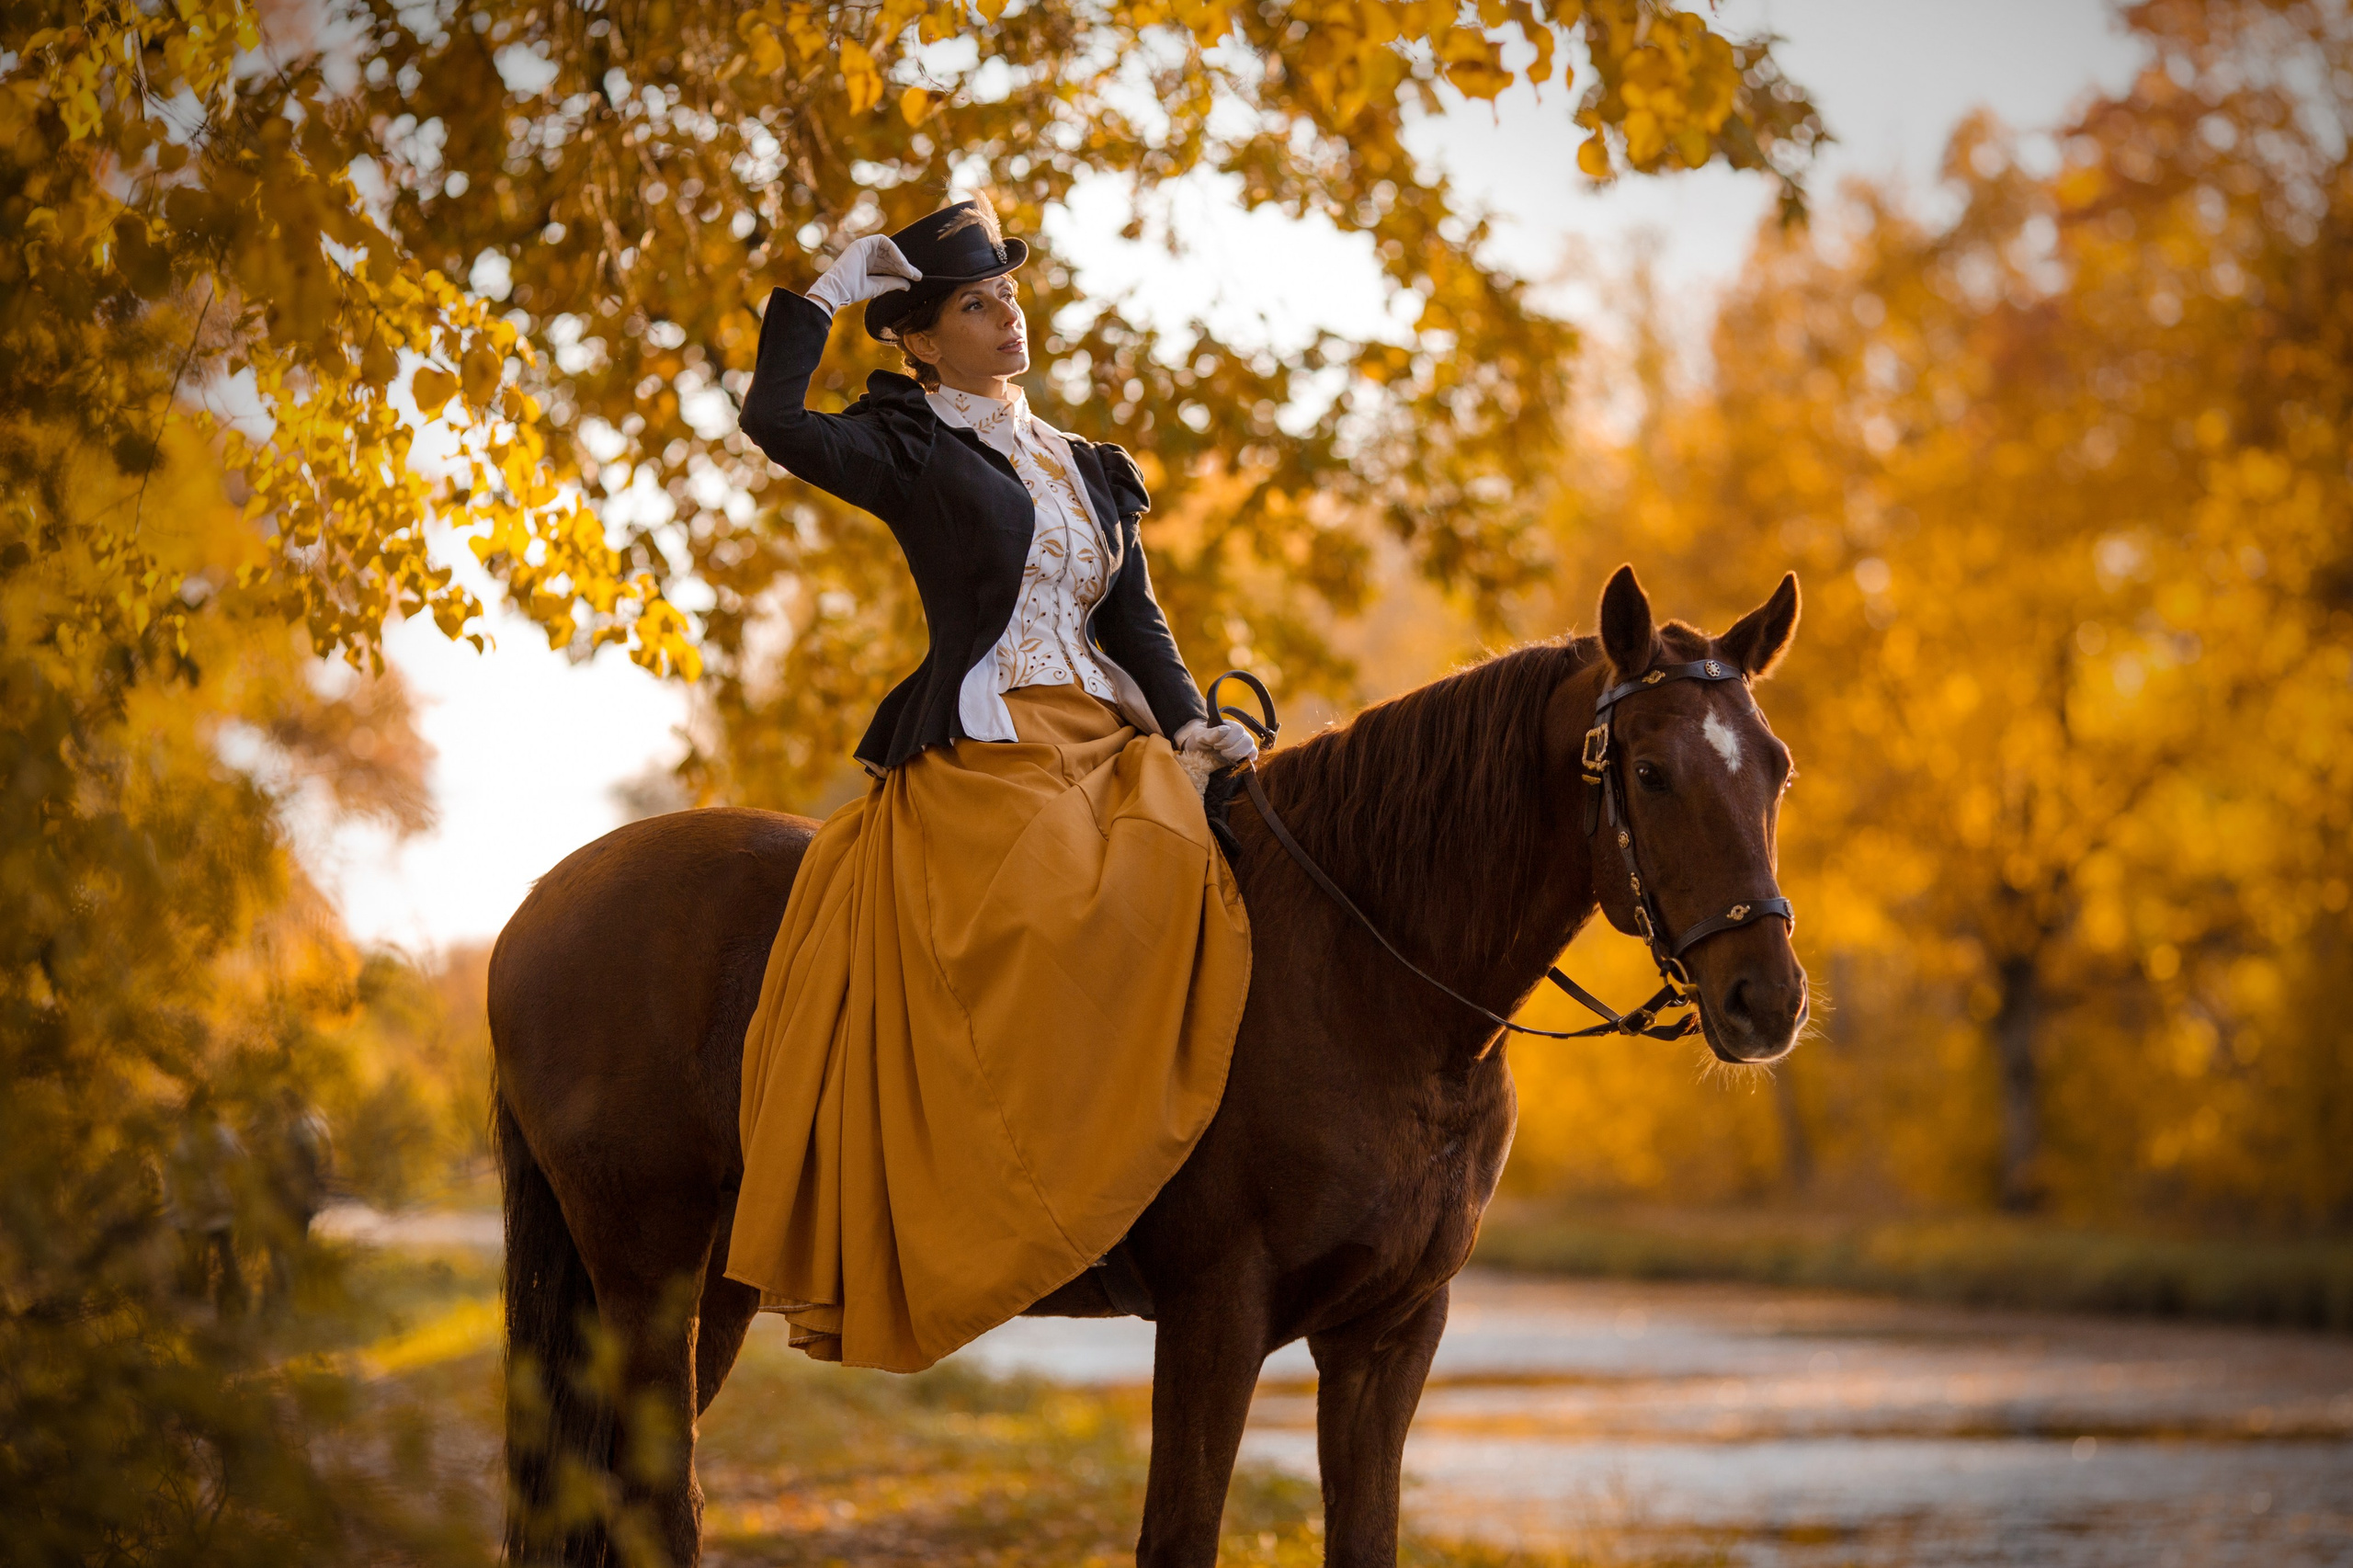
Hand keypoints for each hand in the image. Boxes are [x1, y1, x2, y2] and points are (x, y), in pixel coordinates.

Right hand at [805, 235, 922, 315]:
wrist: (837, 290)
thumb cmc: (852, 291)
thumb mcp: (878, 287)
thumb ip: (892, 283)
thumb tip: (908, 284)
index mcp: (866, 265)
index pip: (888, 265)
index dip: (901, 270)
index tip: (914, 278)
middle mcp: (865, 254)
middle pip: (890, 257)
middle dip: (904, 266)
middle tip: (917, 276)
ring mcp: (863, 248)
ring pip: (889, 249)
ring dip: (901, 260)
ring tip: (910, 272)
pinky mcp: (863, 243)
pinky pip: (884, 242)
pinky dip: (894, 251)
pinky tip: (902, 264)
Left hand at [1174, 718, 1258, 767]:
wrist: (1197, 755)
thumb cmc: (1199, 742)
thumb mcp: (1199, 736)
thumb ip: (1210, 733)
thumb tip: (1225, 729)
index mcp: (1230, 726)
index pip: (1238, 730)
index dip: (1228, 740)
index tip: (1215, 745)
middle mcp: (1240, 735)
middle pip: (1248, 741)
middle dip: (1233, 749)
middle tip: (1221, 752)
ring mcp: (1244, 746)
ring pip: (1252, 750)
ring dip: (1237, 756)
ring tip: (1225, 757)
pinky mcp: (1245, 757)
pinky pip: (1253, 759)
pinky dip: (1247, 762)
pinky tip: (1235, 763)